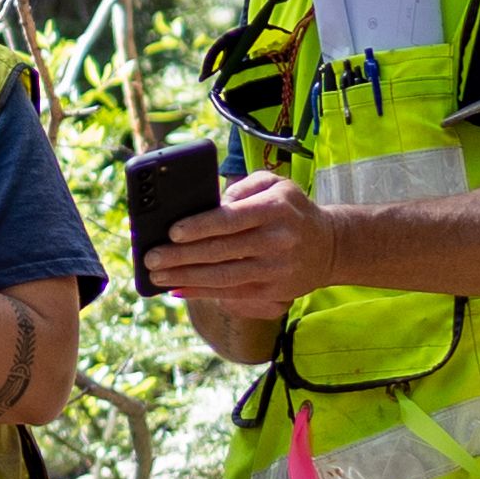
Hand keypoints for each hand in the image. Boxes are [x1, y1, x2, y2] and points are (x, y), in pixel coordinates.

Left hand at [141, 168, 340, 319]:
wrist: (330, 246)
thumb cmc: (291, 210)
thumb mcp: (276, 185)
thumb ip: (243, 187)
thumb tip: (209, 205)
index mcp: (275, 210)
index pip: (231, 219)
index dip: (200, 227)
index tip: (171, 231)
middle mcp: (277, 241)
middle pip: (221, 251)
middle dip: (181, 256)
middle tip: (150, 257)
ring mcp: (275, 270)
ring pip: (223, 276)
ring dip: (185, 277)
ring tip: (156, 276)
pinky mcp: (272, 291)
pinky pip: (231, 293)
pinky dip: (201, 292)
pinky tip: (177, 288)